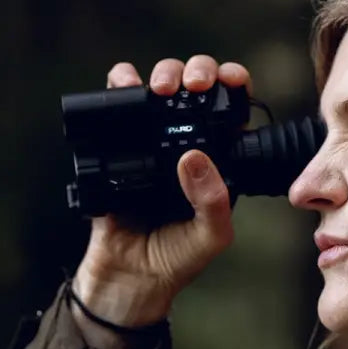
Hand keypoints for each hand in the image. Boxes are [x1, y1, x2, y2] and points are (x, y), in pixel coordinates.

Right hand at [72, 54, 250, 328]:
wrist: (129, 277)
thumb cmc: (178, 258)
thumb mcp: (212, 236)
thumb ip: (213, 201)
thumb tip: (195, 157)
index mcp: (219, 158)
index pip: (231, 108)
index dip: (232, 84)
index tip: (228, 81)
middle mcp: (187, 142)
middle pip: (195, 87)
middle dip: (196, 71)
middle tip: (191, 86)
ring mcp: (150, 140)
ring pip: (157, 87)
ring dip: (161, 73)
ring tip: (159, 88)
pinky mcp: (116, 144)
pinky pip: (115, 105)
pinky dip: (119, 84)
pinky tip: (124, 85)